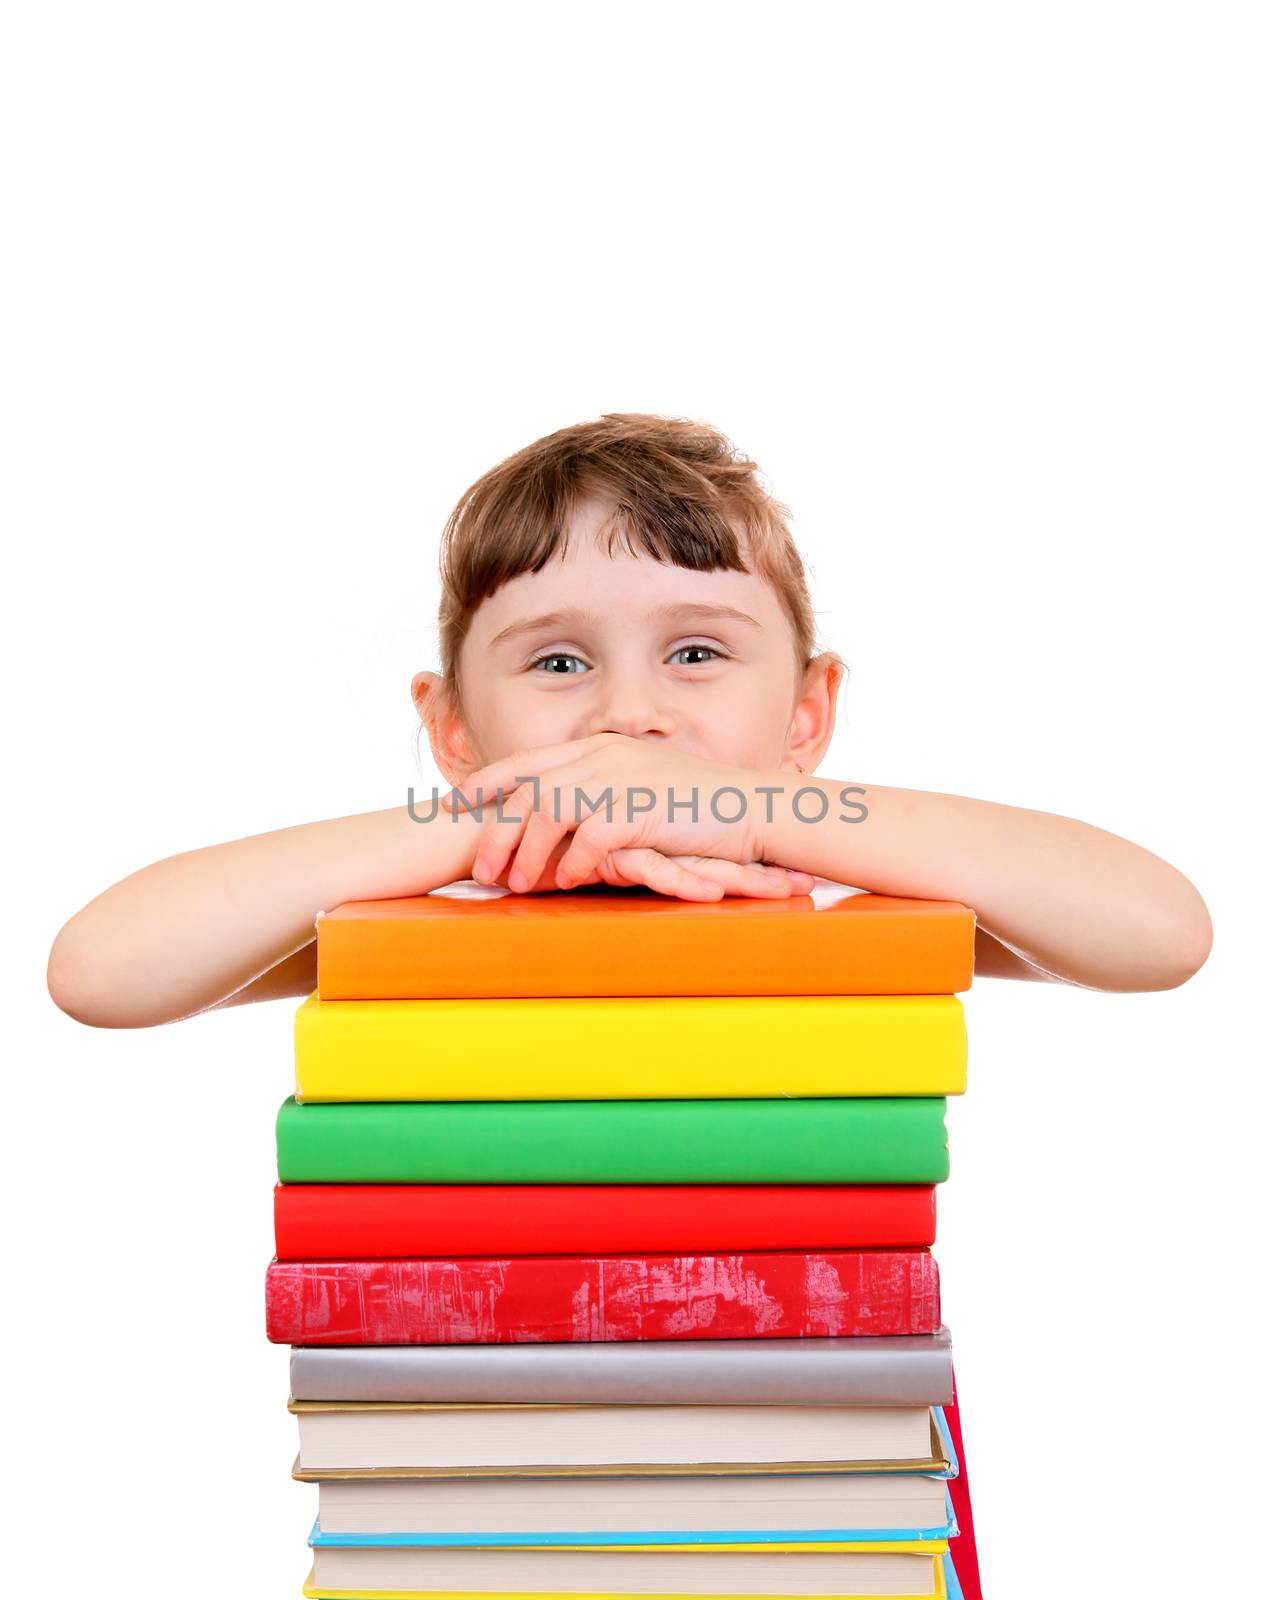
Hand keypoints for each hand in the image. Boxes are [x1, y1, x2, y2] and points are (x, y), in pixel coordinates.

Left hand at [441, 734, 802, 896]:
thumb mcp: (644, 786)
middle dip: (496, 833)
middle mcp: (603, 756)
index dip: (486, 783)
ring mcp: (621, 779)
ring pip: (547, 812)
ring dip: (528, 854)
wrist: (754, 809)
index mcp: (599, 747)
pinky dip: (574, 864)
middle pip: (526, 790)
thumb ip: (603, 793)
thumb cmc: (701, 807)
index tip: (453, 806)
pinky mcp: (640, 809)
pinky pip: (588, 838)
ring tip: (519, 887)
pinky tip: (571, 884)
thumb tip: (568, 823)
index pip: (526, 762)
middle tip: (482, 871)